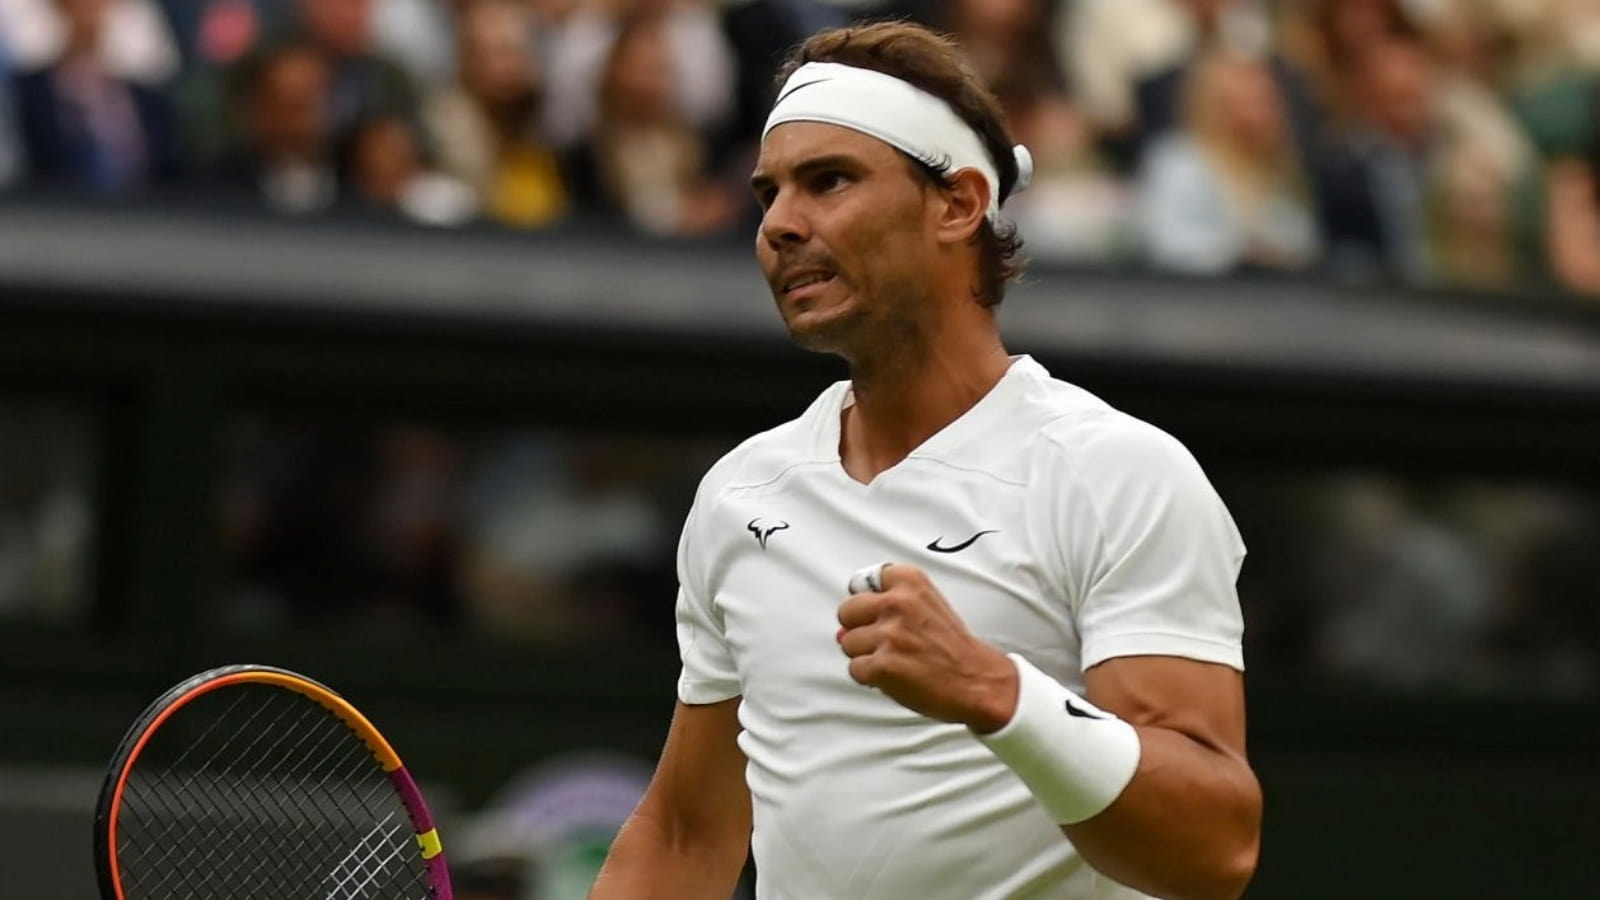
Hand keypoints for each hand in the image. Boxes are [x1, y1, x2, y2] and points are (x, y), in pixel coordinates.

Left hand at [836, 564, 1017, 732]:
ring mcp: (889, 634)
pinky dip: (870, 677)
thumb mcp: (925, 606)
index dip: (869, 604)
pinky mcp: (883, 664)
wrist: (977, 680)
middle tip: (886, 642)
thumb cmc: (950, 645)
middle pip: (846, 612)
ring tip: (896, 660)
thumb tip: (840, 631)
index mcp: (909, 581)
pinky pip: (855, 669)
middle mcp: (897, 603)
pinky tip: (894, 676)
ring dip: (865, 656)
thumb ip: (883, 607)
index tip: (884, 615)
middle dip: (859, 629)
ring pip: (847, 643)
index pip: (860, 582)